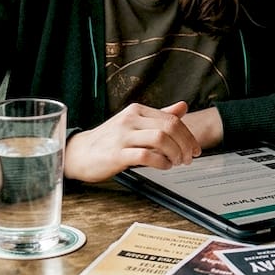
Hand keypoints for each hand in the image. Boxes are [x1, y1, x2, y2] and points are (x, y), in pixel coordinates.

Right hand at [64, 101, 200, 181]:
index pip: (172, 118)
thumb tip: (183, 107)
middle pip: (169, 127)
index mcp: (136, 110)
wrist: (79, 153)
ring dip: (175, 153)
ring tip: (177, 163)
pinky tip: (164, 167)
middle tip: (189, 158)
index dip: (188, 135)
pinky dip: (161, 162)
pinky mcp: (116, 154)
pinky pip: (146, 156)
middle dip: (185, 145)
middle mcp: (130, 120)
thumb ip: (159, 116)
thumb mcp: (135, 123)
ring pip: (160, 139)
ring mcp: (122, 136)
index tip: (195, 148)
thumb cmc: (110, 140)